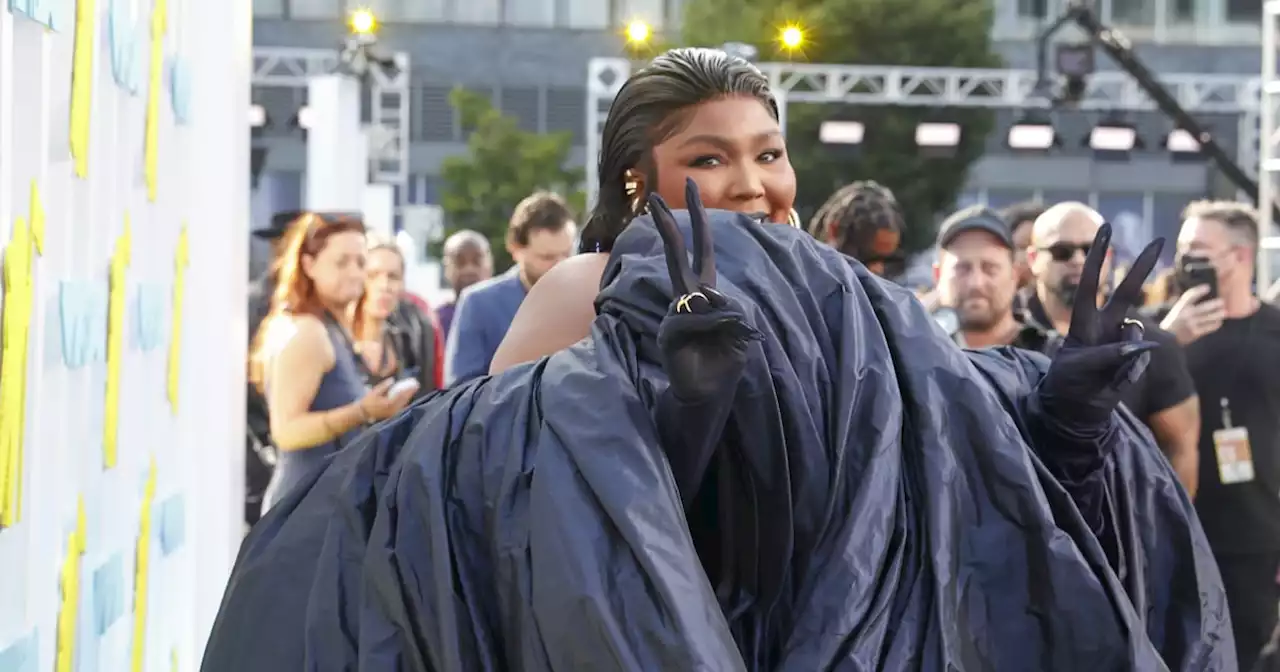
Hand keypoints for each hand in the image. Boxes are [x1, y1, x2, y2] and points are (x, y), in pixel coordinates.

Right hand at [358, 378, 414, 420]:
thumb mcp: (374, 392)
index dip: (408, 389)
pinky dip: (405, 402)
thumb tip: (392, 380)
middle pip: (405, 400)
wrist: (364, 413)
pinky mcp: (393, 415)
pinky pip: (402, 408)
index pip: (401, 395)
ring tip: (413, 389)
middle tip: (416, 385)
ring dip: (409, 397)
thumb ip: (384, 386)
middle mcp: (393, 409)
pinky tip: (408, 397)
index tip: (414, 384)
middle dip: (411, 392)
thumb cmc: (368, 401)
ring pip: (404, 404)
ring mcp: (393, 413)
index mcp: (388, 403)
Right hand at [651, 179, 760, 400]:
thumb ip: (727, 309)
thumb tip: (706, 298)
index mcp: (704, 288)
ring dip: (720, 318)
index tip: (691, 187)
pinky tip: (715, 345)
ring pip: (697, 294)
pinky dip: (713, 329)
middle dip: (669, 223)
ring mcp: (675, 312)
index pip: (700, 246)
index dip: (697, 217)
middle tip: (655, 194)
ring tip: (728, 340)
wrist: (708, 392)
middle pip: (676, 251)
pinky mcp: (670, 332)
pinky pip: (697, 319)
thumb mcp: (739, 328)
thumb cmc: (725, 358)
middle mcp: (686, 296)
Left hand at [1037, 224, 1163, 430]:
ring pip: (1137, 332)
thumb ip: (1113, 355)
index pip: (1090, 284)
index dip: (1096, 258)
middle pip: (1124, 292)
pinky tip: (1114, 384)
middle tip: (1158, 240)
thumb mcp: (1082, 368)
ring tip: (1107, 374)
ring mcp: (1120, 341)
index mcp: (1083, 322)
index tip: (1104, 229)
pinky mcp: (1132, 360)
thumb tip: (1144, 344)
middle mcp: (1103, 326)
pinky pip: (1141, 359)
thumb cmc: (1068, 386)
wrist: (1075, 413)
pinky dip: (1131, 372)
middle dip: (1141, 268)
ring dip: (1128, 352)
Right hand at [1160, 284, 1224, 344]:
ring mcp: (1191, 324)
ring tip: (1224, 312)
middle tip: (1222, 302)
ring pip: (1209, 318)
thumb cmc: (1174, 322)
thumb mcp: (1176, 310)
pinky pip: (1209, 327)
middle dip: (1214, 304)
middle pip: (1203, 308)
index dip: (1199, 291)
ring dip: (1218, 315)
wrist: (1166, 338)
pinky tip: (1219, 322)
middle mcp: (1186, 315)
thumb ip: (1187, 304)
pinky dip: (1215, 324)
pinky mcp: (1195, 333)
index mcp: (1180, 307)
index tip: (1207, 287)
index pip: (1189, 296)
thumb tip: (1201, 296)